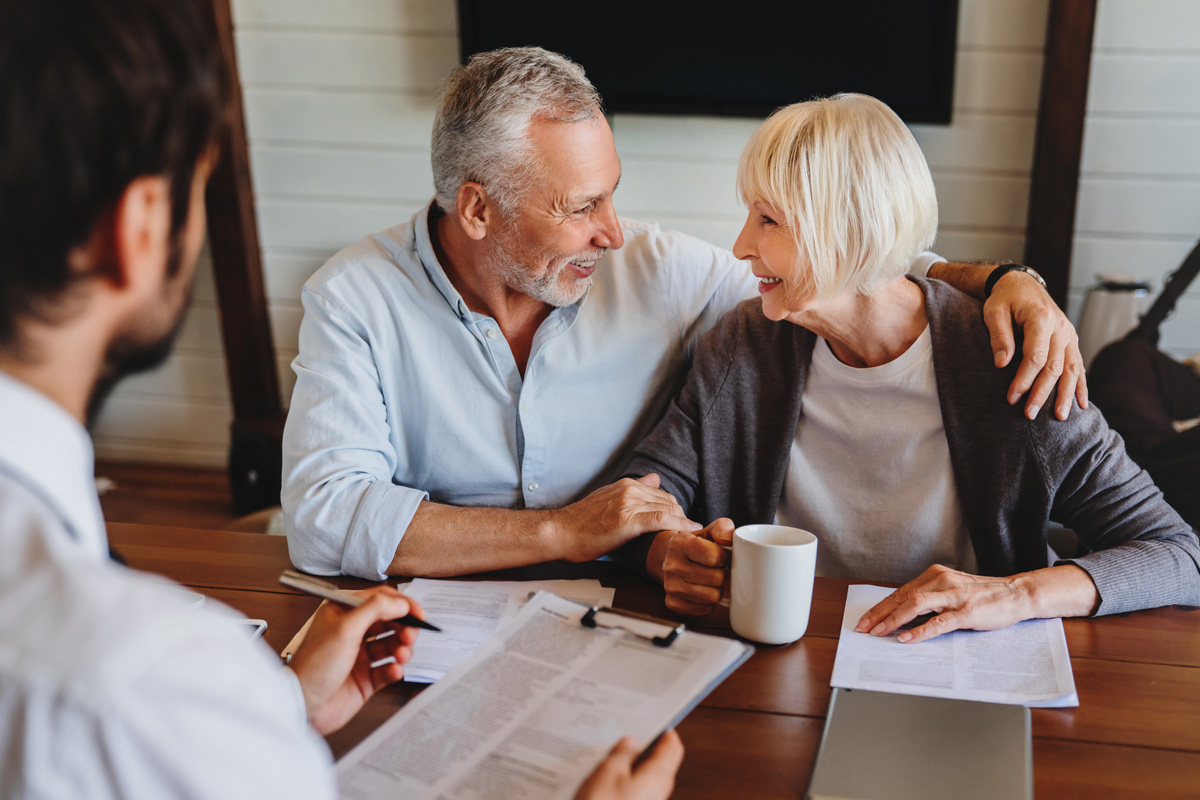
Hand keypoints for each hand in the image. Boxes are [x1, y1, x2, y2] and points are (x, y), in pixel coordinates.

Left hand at [288, 587, 423, 733]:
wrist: (302, 706)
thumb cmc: (312, 667)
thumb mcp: (345, 629)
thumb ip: (375, 609)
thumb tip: (400, 602)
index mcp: (343, 614)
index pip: (379, 600)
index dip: (401, 605)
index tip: (417, 613)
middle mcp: (352, 633)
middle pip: (389, 622)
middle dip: (404, 628)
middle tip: (411, 635)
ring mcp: (359, 657)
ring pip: (392, 646)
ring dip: (402, 648)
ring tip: (402, 655)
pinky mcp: (365, 679)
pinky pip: (388, 670)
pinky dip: (395, 670)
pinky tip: (393, 671)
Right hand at [552, 474, 700, 562]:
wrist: (560, 533)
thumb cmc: (581, 523)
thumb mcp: (607, 498)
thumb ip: (632, 489)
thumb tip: (654, 478)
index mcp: (625, 485)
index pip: (661, 493)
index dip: (675, 509)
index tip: (683, 523)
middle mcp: (629, 490)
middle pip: (669, 500)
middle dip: (683, 517)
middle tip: (691, 533)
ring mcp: (628, 504)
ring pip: (668, 508)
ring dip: (685, 522)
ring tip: (695, 536)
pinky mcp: (628, 521)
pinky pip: (662, 519)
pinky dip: (680, 525)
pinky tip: (691, 532)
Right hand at [574, 731, 683, 799]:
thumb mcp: (608, 772)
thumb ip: (622, 754)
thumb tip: (630, 742)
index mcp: (658, 776)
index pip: (673, 747)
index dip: (664, 730)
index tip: (652, 718)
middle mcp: (659, 792)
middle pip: (659, 762)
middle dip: (642, 747)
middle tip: (624, 734)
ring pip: (644, 778)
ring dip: (630, 766)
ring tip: (608, 755)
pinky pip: (634, 793)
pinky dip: (623, 782)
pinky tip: (603, 779)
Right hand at [649, 518, 732, 615]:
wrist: (669, 558)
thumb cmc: (694, 546)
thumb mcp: (708, 531)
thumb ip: (723, 528)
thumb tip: (729, 537)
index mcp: (679, 544)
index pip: (715, 557)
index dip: (723, 557)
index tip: (719, 555)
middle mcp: (671, 566)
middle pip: (717, 578)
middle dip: (722, 573)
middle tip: (715, 569)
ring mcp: (670, 587)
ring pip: (713, 597)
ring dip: (717, 589)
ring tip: (710, 580)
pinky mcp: (673, 603)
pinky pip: (706, 609)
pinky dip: (709, 602)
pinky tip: (703, 590)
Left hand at [853, 564, 1098, 643]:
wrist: (1016, 594)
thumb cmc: (982, 596)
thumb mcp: (950, 592)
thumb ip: (929, 600)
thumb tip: (901, 617)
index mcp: (934, 575)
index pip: (900, 592)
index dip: (880, 607)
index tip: (865, 620)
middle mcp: (940, 581)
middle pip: (902, 597)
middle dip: (879, 615)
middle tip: (863, 629)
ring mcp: (953, 596)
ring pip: (915, 605)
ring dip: (893, 620)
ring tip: (879, 634)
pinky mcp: (966, 611)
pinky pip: (938, 622)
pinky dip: (919, 631)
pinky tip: (906, 639)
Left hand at [983, 269, 1086, 420]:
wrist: (1021, 284)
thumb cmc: (1004, 299)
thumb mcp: (994, 312)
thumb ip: (999, 337)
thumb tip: (1001, 364)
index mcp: (1040, 318)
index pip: (1035, 356)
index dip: (1024, 379)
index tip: (1012, 398)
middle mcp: (1060, 327)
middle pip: (1054, 366)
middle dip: (1042, 393)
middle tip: (1030, 415)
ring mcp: (1068, 334)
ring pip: (1071, 368)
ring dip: (1065, 394)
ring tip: (1059, 417)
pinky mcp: (1070, 340)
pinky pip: (1078, 365)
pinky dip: (1080, 385)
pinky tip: (1081, 404)